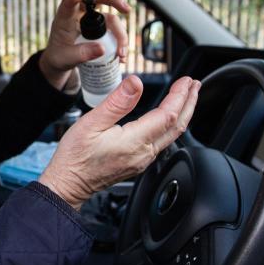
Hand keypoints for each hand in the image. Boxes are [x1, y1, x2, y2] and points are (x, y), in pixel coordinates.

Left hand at [38, 0, 130, 90]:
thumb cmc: (58, 56)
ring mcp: (91, 19)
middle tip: (126, 9)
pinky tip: (121, 56)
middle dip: (113, 0)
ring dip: (120, 33)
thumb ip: (82, 54)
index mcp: (65, 17)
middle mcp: (79, 13)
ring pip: (110, 17)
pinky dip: (120, 40)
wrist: (60, 61)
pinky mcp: (99, 27)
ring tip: (121, 54)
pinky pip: (113, 29)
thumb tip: (102, 49)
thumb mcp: (65, 59)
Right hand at [38, 75, 200, 209]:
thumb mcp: (91, 123)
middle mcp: (143, 153)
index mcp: (134, 142)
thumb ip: (117, 103)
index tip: (186, 81)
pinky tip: (169, 117)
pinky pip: (163, 142)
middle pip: (177, 126)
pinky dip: (171, 125)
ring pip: (172, 135)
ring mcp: (142, 160)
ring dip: (183, 113)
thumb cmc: (75, 156)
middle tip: (195, 84)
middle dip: (189, 103)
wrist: (68, 183)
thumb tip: (136, 83)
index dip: (179, 96)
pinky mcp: (138, 163)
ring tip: (187, 97)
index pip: (167, 115)